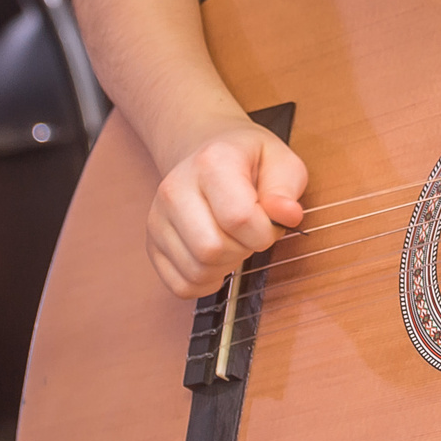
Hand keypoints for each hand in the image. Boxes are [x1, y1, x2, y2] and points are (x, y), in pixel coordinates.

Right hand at [145, 120, 309, 297]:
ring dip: (226, 266)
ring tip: (234, 241)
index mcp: (211, 162)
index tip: (269, 221)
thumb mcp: (280, 162)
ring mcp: (158, 218)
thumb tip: (288, 215)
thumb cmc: (248, 161)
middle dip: (244, 249)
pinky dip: (206, 282)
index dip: (265, 231)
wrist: (208, 155)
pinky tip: (218, 260)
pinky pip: (181, 285)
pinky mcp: (153, 244)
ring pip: (196, 270)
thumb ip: (286, 189)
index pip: (238, 218)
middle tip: (251, 232)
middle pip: (212, 249)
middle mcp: (175, 189)